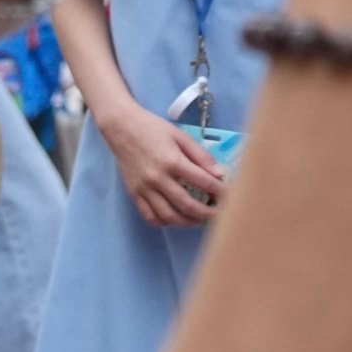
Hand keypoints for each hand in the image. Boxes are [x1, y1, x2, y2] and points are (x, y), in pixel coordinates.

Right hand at [98, 100, 227, 229]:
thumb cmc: (153, 129)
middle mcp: (157, 178)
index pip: (202, 181)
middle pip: (185, 204)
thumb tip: (219, 173)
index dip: (219, 191)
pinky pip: (149, 216)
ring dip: (186, 222)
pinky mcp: (133, 194)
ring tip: (199, 220)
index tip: (229, 196)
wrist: (122, 129)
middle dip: (205, 213)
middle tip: (218, 215)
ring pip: (167, 215)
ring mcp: (143, 189)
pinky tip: (175, 219)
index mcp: (172, 161)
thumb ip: (201, 155)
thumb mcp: (181, 136)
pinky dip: (164, 222)